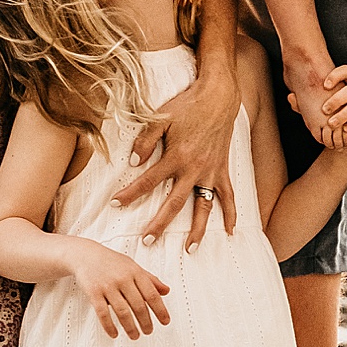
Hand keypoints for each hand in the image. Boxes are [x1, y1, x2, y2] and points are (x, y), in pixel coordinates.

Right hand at [68, 242, 172, 339]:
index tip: (165, 321)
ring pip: (122, 312)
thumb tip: (166, 290)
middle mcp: (122, 279)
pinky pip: (103, 313)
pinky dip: (109, 326)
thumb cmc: (111, 262)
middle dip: (145, 322)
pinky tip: (114, 334)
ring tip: (135, 335)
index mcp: (135, 272)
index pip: (152, 294)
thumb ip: (150, 279)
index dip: (160, 310)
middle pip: (138, 305)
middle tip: (149, 331)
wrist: (85, 255)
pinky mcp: (94, 292)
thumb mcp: (133, 266)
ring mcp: (108, 286)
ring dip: (130, 327)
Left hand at [112, 63, 239, 247]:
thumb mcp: (160, 118)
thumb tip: (132, 163)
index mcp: (175, 157)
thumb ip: (145, 141)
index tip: (115, 205)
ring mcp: (210, 172)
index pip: (147, 181)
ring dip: (196, 230)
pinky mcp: (222, 170)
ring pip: (202, 207)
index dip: (129, 194)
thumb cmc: (187, 105)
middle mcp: (193, 169)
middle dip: (159, 224)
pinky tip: (229, 231)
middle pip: (174, 204)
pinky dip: (230, 214)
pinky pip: (228, 197)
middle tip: (147, 240)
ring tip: (189, 249)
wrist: (218, 97)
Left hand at [313, 66, 346, 155]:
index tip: (324, 85)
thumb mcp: (317, 114)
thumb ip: (304, 105)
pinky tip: (346, 129)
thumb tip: (290, 97)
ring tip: (332, 124)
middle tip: (324, 110)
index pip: (346, 71)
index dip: (336, 75)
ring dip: (344, 113)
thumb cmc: (332, 124)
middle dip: (337, 99)